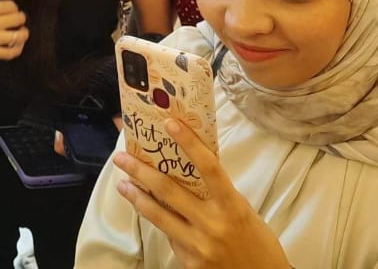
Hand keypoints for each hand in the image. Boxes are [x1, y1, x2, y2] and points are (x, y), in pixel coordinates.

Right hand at [0, 0, 27, 60]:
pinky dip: (18, 49)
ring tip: (20, 31)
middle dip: (19, 17)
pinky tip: (16, 44)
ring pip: (18, 37)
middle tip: (15, 18)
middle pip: (18, 19)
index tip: (8, 8)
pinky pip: (10, 53)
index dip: (12, 6)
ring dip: (23, 33)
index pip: (12, 6)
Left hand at [113, 119, 289, 268]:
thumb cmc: (256, 242)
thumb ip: (218, 193)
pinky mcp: (190, 262)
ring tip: (123, 184)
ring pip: (158, 215)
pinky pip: (169, 236)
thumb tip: (188, 168)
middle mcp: (213, 224)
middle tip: (121, 157)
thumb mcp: (243, 212)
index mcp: (232, 206)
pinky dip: (158, 220)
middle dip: (141, 171)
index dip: (190, 143)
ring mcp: (199, 246)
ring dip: (136, 196)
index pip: (209, 168)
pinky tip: (147, 211)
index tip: (170, 123)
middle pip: (169, 190)